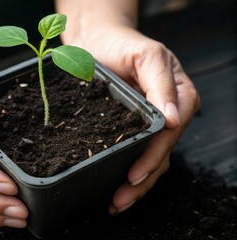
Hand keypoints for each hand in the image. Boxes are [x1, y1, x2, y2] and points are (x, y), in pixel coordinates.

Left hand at [64, 25, 199, 213]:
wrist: (96, 42)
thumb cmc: (122, 44)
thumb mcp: (146, 55)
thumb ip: (161, 84)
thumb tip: (173, 119)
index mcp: (178, 96)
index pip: (171, 133)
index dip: (153, 156)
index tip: (133, 173)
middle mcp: (168, 113)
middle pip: (162, 153)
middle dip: (143, 179)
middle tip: (121, 199)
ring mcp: (151, 123)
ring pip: (151, 161)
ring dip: (137, 186)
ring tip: (117, 203)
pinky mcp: (131, 128)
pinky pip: (135, 155)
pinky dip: (128, 174)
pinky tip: (116, 191)